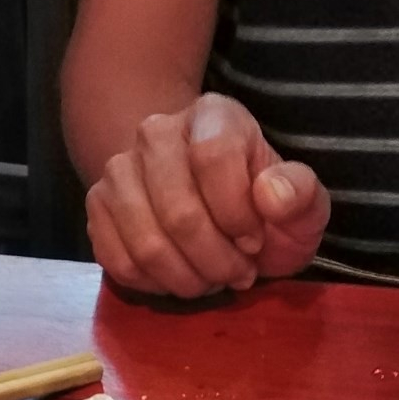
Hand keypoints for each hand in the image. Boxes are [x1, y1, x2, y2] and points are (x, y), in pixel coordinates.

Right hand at [85, 92, 329, 299]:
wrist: (210, 206)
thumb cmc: (261, 207)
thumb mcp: (301, 204)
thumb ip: (300, 195)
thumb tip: (271, 195)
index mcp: (213, 115)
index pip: (213, 158)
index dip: (238, 214)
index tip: (255, 241)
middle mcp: (156, 131)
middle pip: (178, 212)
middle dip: (215, 261)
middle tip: (236, 274)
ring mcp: (119, 168)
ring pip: (146, 243)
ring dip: (185, 279)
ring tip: (209, 279)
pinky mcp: (97, 206)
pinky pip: (118, 260)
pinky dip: (153, 285)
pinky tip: (177, 278)